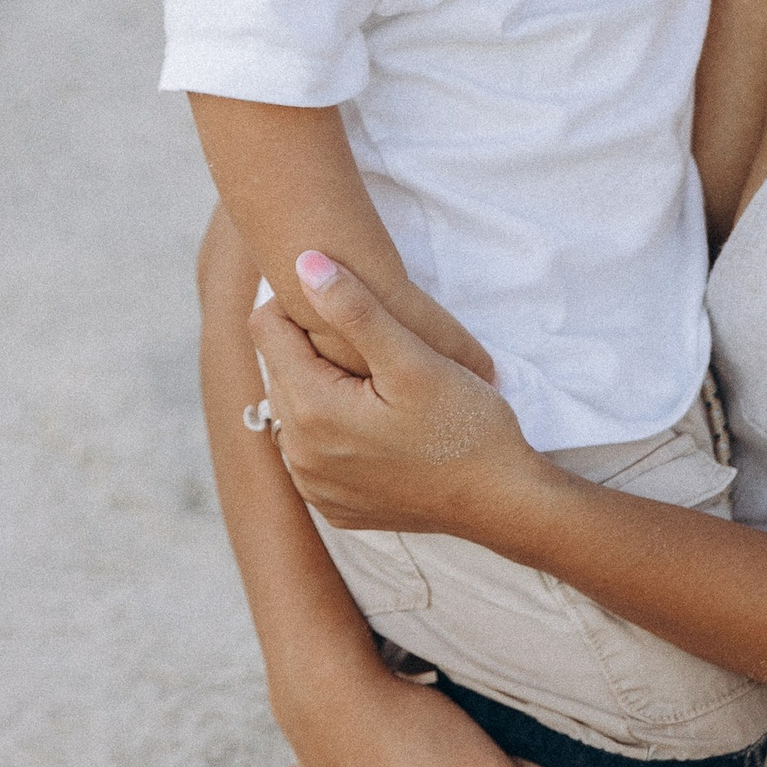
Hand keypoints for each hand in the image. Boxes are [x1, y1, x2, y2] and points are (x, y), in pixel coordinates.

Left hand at [254, 252, 543, 542]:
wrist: (500, 502)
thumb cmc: (466, 428)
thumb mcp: (415, 361)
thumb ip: (356, 309)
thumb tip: (304, 261)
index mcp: (311, 410)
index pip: (266, 328)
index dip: (301, 303)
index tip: (345, 302)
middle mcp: (298, 454)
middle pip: (279, 369)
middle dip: (312, 348)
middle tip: (372, 343)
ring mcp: (313, 485)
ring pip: (294, 410)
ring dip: (321, 387)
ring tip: (376, 382)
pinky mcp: (332, 505)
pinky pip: (313, 451)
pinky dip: (333, 430)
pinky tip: (376, 424)